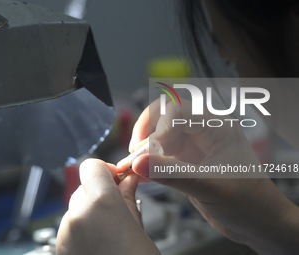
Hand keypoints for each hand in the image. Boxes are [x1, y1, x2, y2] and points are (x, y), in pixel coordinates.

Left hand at [56, 158, 159, 254]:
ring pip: (76, 206)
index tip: (117, 178)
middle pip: (83, 186)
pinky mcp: (61, 248)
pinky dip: (83, 226)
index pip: (91, 166)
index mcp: (100, 204)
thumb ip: (129, 197)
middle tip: (119, 205)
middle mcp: (77, 215)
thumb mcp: (138, 228)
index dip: (106, 169)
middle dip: (100, 191)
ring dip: (91, 209)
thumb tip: (129, 179)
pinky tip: (99, 241)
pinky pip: (71, 225)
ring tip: (110, 229)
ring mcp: (65, 233)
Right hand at [124, 99, 298, 254]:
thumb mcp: (209, 187)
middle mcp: (204, 131)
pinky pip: (161, 154)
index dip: (159, 128)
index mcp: (217, 127)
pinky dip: (148, 162)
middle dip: (147, 132)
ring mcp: (194, 145)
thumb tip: (138, 162)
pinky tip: (139, 173)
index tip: (147, 153)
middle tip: (135, 154)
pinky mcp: (185, 161)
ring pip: (160, 135)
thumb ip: (172, 173)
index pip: (178, 111)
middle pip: (165, 116)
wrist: (259, 223)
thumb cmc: (249, 202)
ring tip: (133, 166)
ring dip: (144, 149)